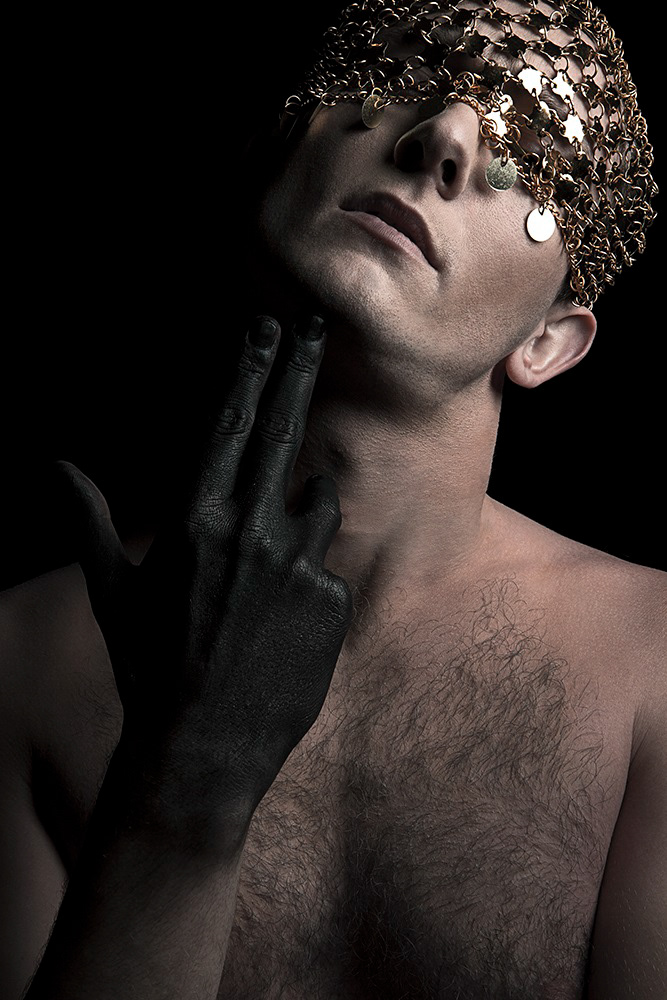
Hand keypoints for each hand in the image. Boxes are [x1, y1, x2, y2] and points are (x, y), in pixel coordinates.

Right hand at [55, 314, 353, 809]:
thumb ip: (89, 518)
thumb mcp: (112, 590)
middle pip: (283, 430)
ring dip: (301, 508)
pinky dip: (308, 578)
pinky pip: (326, 566)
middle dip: (298, 368)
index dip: (247, 370)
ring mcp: (297, 565)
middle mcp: (250, 531)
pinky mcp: (330, 600)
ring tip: (269, 560)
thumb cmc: (149, 665)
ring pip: (317, 502)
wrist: (202, 749)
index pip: (226, 426)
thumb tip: (55, 465)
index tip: (264, 328)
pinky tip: (280, 623)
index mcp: (194, 521)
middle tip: (315, 323)